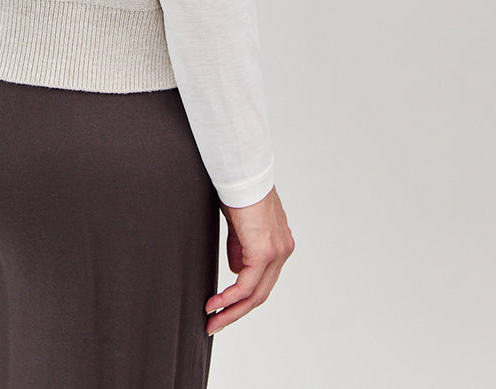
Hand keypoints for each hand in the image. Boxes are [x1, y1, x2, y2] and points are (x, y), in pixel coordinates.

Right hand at [205, 185, 293, 333]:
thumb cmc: (239, 190)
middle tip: (216, 322)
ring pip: (255, 294)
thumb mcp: (240, 225)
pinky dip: (229, 297)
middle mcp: (283, 251)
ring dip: (231, 310)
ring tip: (212, 319)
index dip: (242, 296)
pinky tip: (216, 303)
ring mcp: (277, 253)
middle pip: (261, 293)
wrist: (243, 173)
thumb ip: (240, 247)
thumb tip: (235, 268)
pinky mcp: (264, 251)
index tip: (223, 306)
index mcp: (279, 243)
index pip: (263, 279)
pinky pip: (246, 284)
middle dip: (236, 311)